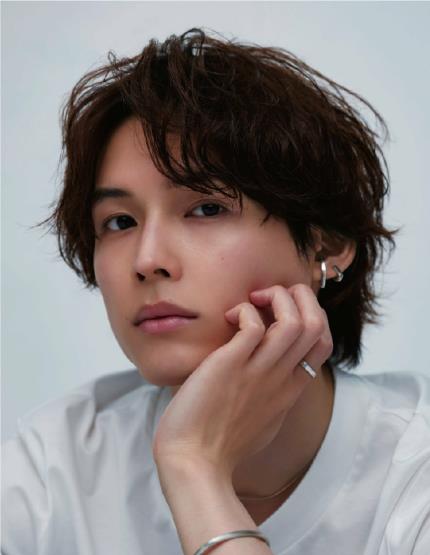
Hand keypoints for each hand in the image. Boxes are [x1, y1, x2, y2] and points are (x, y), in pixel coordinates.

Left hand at [152, 283, 332, 478]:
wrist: (193, 463)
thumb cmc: (219, 444)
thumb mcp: (263, 420)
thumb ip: (273, 396)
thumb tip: (270, 376)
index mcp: (290, 389)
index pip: (323, 343)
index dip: (312, 316)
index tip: (283, 312)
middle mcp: (281, 378)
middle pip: (317, 324)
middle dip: (300, 296)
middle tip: (269, 296)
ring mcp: (258, 371)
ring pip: (295, 321)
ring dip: (278, 297)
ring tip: (253, 299)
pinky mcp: (231, 365)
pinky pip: (253, 324)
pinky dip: (245, 311)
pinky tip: (229, 317)